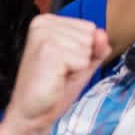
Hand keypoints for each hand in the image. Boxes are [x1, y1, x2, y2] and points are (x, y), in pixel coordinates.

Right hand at [3, 14, 110, 134]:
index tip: (64, 63)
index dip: (83, 51)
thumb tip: (102, 33)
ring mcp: (44, 36)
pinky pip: (83, 60)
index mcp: (47, 22)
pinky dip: (75, 74)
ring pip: (87, 48)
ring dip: (77, 67)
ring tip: (57, 75)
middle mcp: (43, 24)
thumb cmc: (52, 88)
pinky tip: (56, 78)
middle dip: (81, 58)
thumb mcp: (81, 63)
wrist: (32, 112)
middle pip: (89, 36)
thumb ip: (96, 47)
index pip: (89, 28)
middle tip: (60, 71)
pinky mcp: (48, 51)